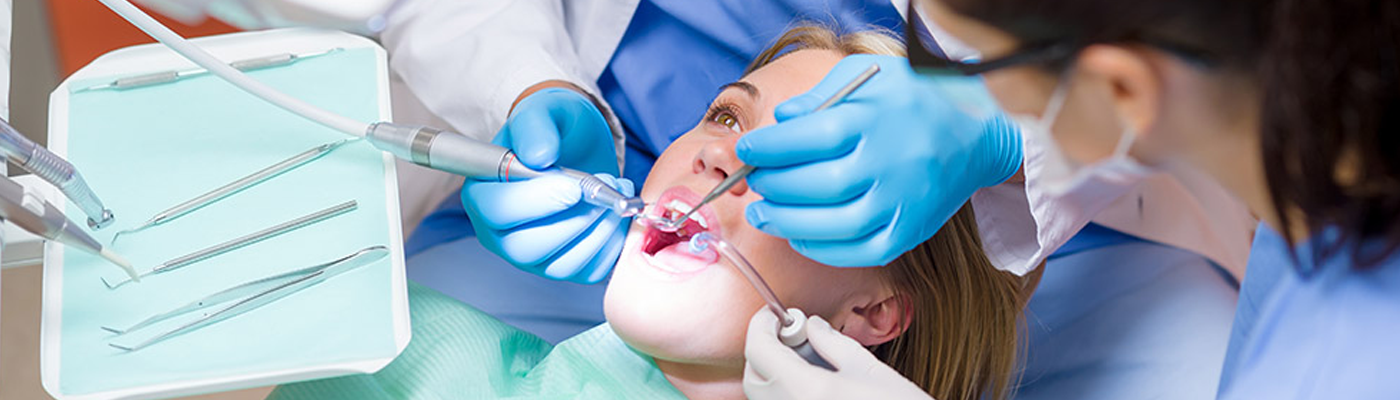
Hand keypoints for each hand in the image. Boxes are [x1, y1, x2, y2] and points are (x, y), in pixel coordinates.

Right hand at [461, 87, 626, 282]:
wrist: (575, 143)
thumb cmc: (551, 128)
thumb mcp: (541, 111)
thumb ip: (535, 126)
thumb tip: (540, 155)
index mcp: (482, 195)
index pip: (497, 212)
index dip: (537, 203)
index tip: (574, 186)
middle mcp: (500, 233)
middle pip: (525, 249)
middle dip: (572, 221)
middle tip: (602, 189)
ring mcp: (532, 255)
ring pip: (560, 265)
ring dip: (597, 232)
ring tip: (617, 194)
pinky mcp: (564, 264)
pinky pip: (588, 271)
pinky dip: (611, 246)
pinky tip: (618, 214)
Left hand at [736, 54, 1021, 266]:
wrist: (974, 131)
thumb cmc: (911, 99)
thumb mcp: (866, 77)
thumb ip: (819, 95)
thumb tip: (780, 121)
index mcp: (875, 120)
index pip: (810, 138)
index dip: (770, 148)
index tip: (747, 150)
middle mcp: (889, 164)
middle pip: (817, 185)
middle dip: (773, 186)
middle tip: (753, 183)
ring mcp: (902, 202)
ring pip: (834, 224)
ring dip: (788, 223)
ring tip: (762, 214)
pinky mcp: (910, 231)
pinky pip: (859, 251)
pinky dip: (821, 249)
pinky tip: (798, 236)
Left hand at [743, 310, 932, 399]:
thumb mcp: (869, 370)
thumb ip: (833, 343)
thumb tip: (812, 326)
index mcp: (806, 389)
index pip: (759, 351)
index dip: (760, 325)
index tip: (773, 314)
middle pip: (754, 377)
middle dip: (764, 350)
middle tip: (790, 334)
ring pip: (764, 397)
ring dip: (773, 373)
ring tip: (806, 360)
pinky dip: (785, 392)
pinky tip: (812, 383)